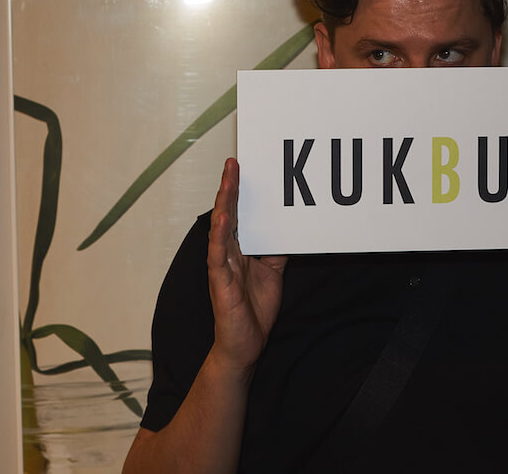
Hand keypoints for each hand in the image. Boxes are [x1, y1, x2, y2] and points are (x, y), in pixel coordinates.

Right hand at [206, 158, 288, 373]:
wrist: (246, 344)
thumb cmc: (254, 311)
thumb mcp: (273, 273)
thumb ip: (277, 251)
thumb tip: (290, 229)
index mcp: (238, 250)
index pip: (237, 215)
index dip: (238, 192)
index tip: (241, 168)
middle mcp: (228, 254)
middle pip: (227, 214)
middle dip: (230, 188)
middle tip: (233, 164)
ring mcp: (222, 266)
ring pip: (220, 229)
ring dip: (223, 204)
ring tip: (227, 181)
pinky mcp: (220, 281)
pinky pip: (218, 255)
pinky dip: (219, 236)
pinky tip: (221, 218)